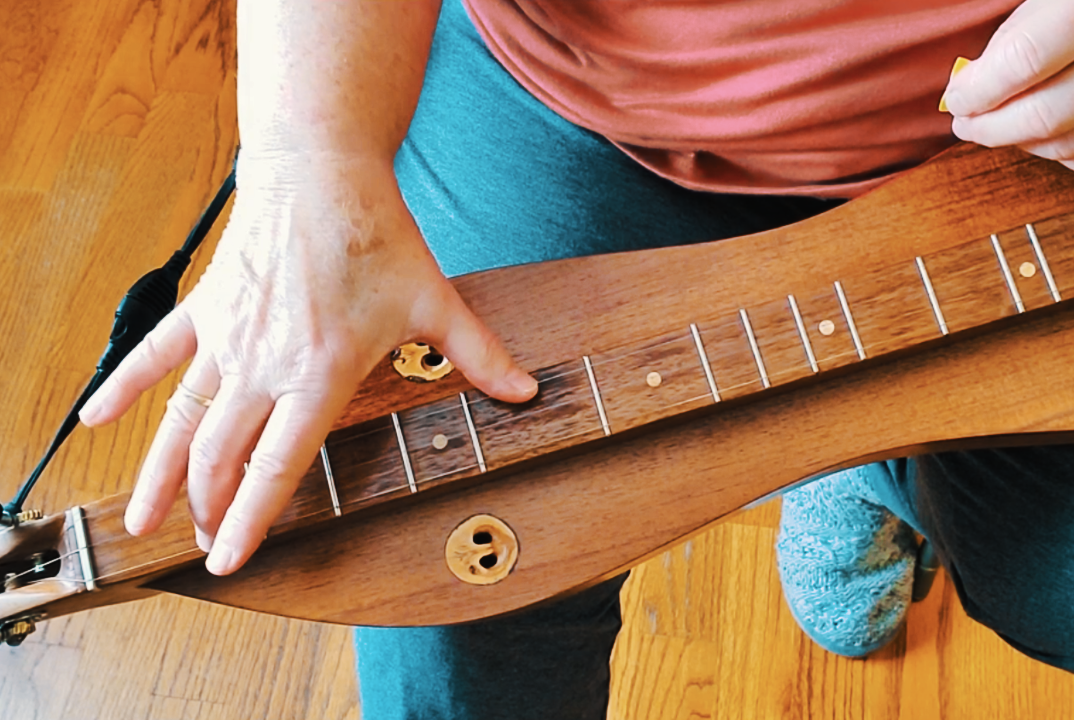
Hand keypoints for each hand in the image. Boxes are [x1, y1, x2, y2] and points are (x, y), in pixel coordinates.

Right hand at [79, 153, 537, 574]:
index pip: (275, 466)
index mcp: (318, 374)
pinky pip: (152, 355)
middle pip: (221, 456)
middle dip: (209, 508)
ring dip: (160, 475)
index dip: (250, 520)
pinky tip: (93, 419)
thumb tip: (526, 390)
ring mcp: (227, 338)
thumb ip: (478, 354)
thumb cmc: (375, 235)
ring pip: (180, 421)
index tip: (229, 559)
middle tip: (203, 543)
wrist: (320, 170)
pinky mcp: (205, 309)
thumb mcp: (435, 300)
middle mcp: (264, 365)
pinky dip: (123, 387)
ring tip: (143, 519)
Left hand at [943, 0, 1073, 173]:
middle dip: (988, 127)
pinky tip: (1049, 132)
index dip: (976, 89)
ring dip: (1021, 141)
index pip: (1023, 62)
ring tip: (1004, 124)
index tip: (956, 98)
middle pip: (1040, 117)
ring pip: (1062, 147)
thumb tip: (968, 90)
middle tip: (966, 124)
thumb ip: (1019, 37)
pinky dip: (1058, 152)